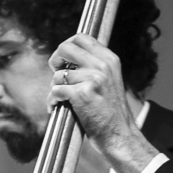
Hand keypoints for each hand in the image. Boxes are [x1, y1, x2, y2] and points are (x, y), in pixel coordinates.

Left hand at [48, 33, 157, 172]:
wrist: (120, 135)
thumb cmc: (111, 112)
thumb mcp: (109, 81)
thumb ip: (94, 67)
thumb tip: (68, 59)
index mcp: (109, 59)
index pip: (81, 38)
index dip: (66, 46)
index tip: (63, 60)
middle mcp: (102, 65)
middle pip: (65, 48)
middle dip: (55, 60)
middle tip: (56, 74)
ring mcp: (93, 78)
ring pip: (58, 75)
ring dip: (54, 88)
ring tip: (60, 100)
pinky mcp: (82, 94)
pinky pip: (56, 90)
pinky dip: (52, 101)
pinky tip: (56, 108)